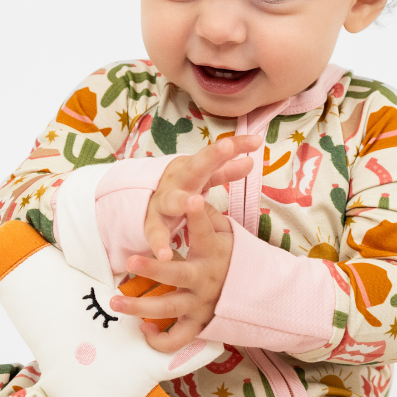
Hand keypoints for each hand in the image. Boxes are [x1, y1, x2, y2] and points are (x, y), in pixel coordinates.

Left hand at [111, 193, 232, 351]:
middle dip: (153, 268)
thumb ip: (207, 217)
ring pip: (169, 309)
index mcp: (213, 251)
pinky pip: (177, 339)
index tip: (192, 199)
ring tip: (115, 302)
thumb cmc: (231, 256)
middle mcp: (205, 278)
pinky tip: (143, 328)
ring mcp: (200, 304)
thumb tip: (189, 195)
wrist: (257, 293)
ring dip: (140, 307)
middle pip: (177, 275)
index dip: (198, 215)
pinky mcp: (198, 324)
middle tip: (130, 261)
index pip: (205, 230)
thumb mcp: (227, 233)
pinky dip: (159, 340)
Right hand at [144, 134, 261, 260]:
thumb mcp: (201, 178)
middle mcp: (176, 181)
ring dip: (183, 201)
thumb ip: (224, 170)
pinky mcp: (152, 224)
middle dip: (211, 157)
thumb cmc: (179, 189)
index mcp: (190, 169)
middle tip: (225, 147)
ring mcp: (162, 202)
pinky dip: (159, 243)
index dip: (233, 148)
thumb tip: (251, 160)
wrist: (140, 201)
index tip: (256, 141)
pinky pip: (155, 233)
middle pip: (195, 168)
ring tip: (195, 201)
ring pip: (173, 200)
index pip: (214, 155)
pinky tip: (165, 255)